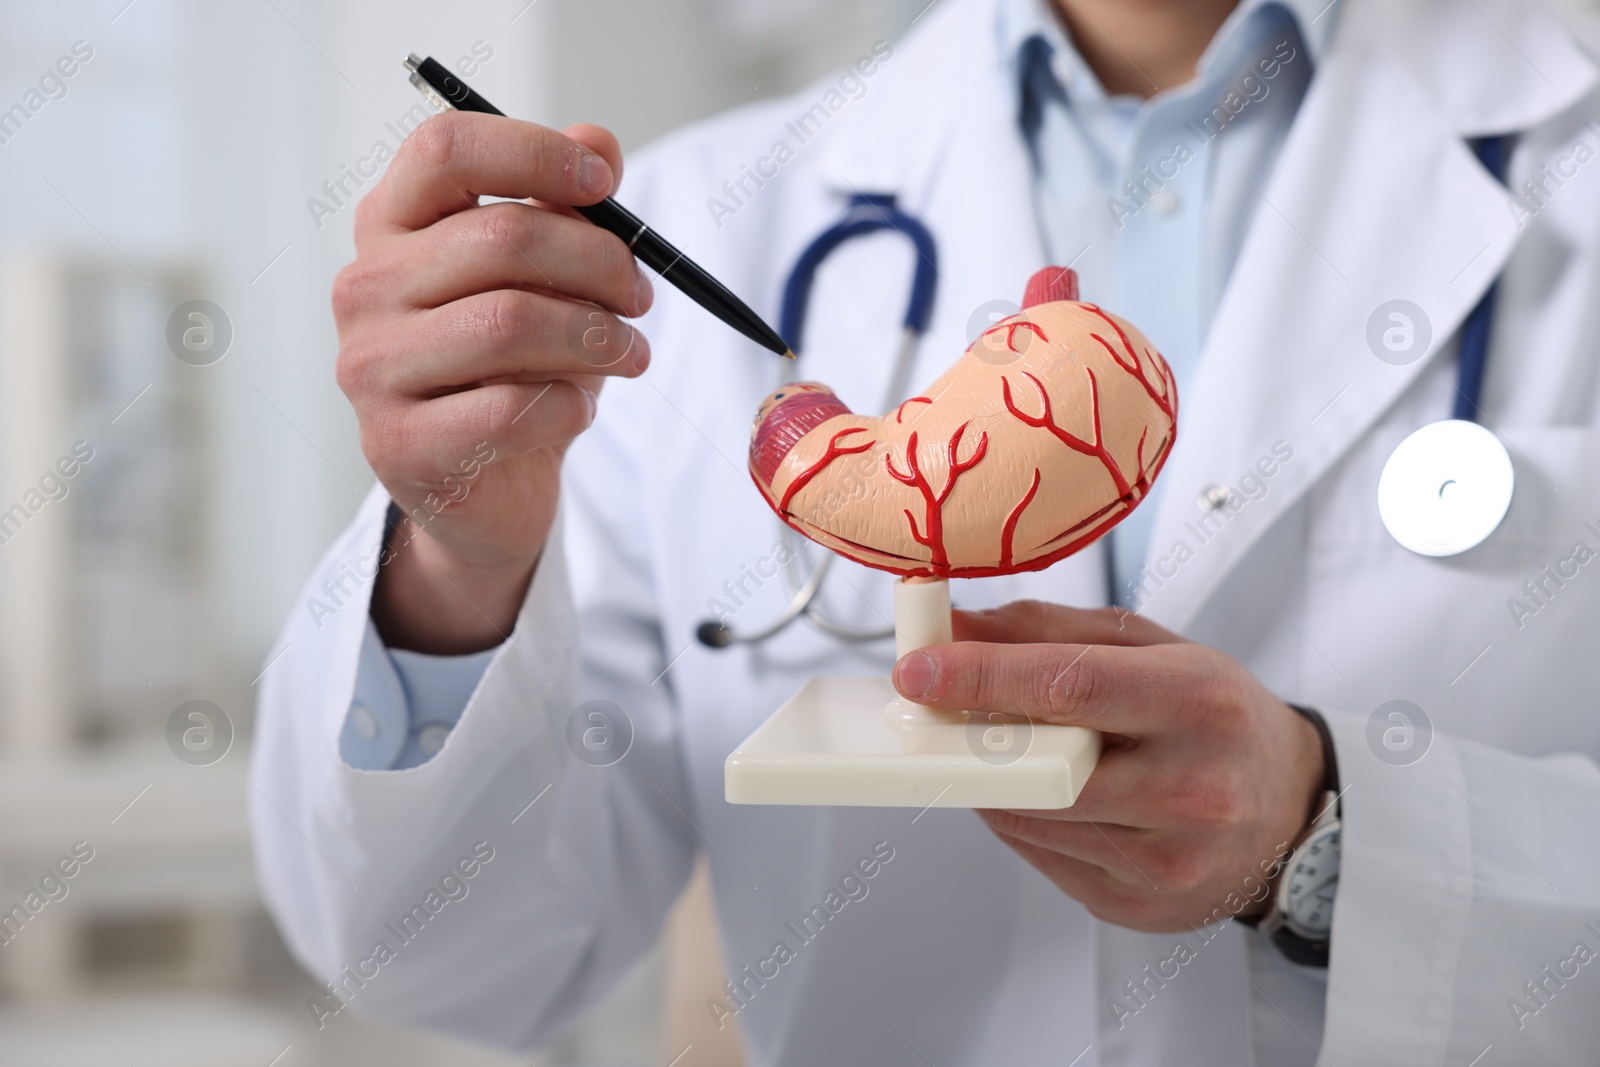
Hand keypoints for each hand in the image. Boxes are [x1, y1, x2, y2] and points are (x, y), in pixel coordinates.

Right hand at [333, 112, 653, 652]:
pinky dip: (568, 406)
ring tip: (630, 354)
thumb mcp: (547, 280)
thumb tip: (599, 143)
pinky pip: (508, 409)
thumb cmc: (513, 368)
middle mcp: (365, 286)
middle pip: (502, 237)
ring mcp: (370, 367)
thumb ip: (567, 207)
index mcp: (391, 223)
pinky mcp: (397, 444)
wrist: (482, 488)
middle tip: (641, 296)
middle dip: (599, 262)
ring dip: (596, 337)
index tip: (605, 184)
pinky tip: (577, 409)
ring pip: (509, 322)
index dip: (535, 154)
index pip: (445, 149)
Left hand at [891, 601, 1323, 932]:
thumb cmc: (1218, 716)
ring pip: (1029, 817)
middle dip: (970, 738)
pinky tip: (1040, 793)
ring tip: (996, 746)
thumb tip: (955, 627)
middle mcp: (1190, 789)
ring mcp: (1167, 861)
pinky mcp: (1138, 906)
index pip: (1070, 688)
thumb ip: (1050, 631)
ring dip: (990, 778)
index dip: (982, 677)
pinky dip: (1019, 818)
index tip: (918, 669)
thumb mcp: (1153, 648)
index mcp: (1198, 703)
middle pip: (1041, 768)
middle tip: (931, 709)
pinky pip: (1040, 856)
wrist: (1292, 811)